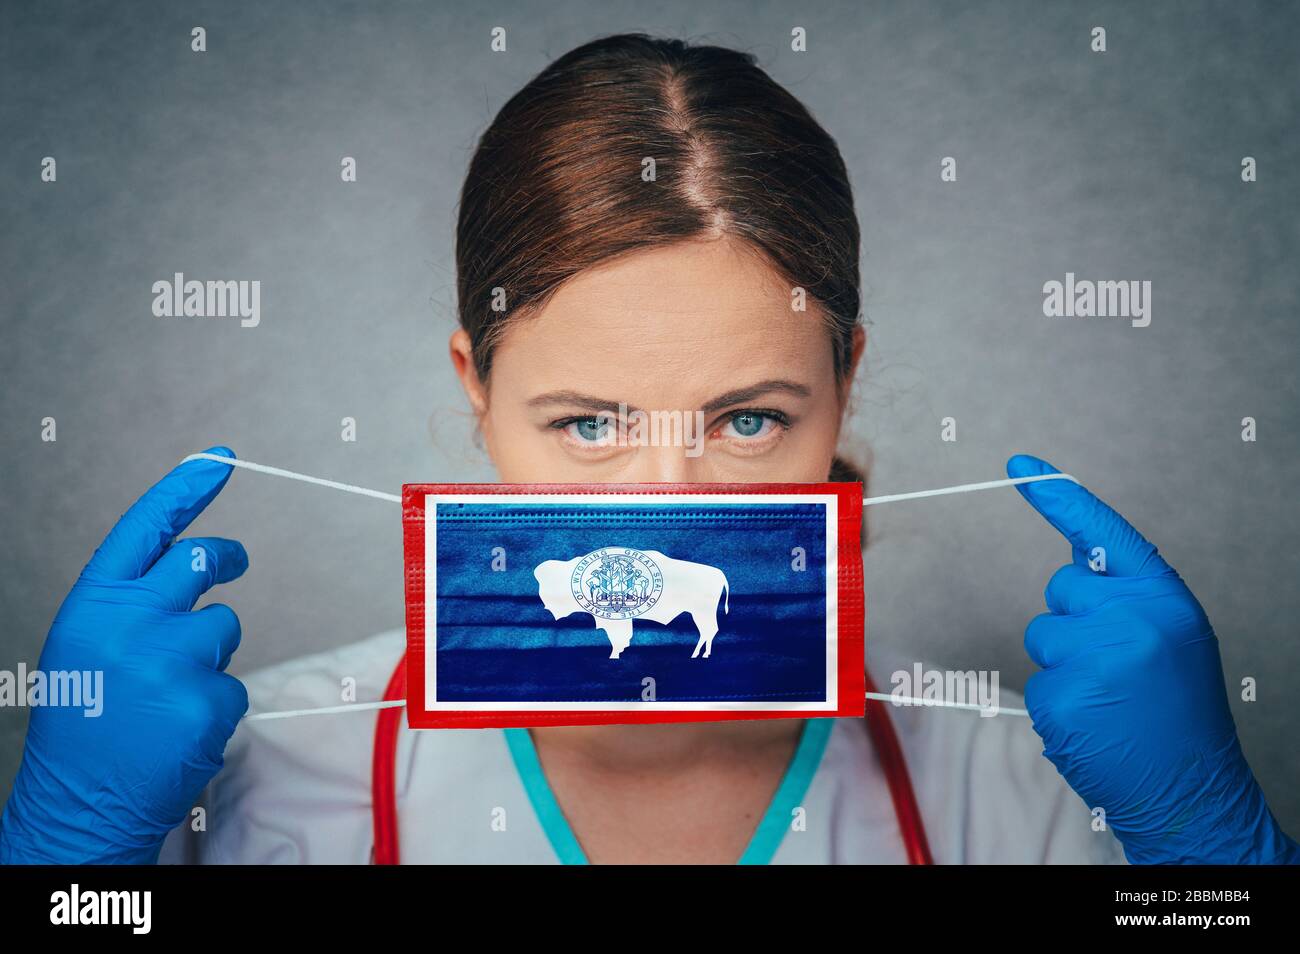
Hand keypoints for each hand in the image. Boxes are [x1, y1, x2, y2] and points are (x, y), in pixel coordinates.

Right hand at [0, 447, 248, 863]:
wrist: (77, 803)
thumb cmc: (85, 720)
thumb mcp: (89, 645)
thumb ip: (133, 601)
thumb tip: (196, 560)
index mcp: (94, 603)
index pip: (147, 527)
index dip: (186, 488)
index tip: (220, 458)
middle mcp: (130, 621)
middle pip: (201, 560)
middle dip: (226, 558)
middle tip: (235, 562)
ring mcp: (171, 659)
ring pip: (225, 626)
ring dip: (210, 654)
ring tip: (166, 695)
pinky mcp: (206, 698)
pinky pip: (234, 683)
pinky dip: (214, 705)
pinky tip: (177, 729)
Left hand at [1008, 454, 1297, 864]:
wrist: (1193, 790)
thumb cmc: (1179, 710)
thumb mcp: (1171, 636)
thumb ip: (1126, 595)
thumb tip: (1073, 559)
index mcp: (1162, 598)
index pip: (1102, 533)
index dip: (1058, 497)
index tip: (1019, 464)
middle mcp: (1129, 620)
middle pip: (1060, 589)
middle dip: (1075, 620)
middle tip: (1116, 665)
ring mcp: (1093, 659)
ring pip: (1042, 635)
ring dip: (1064, 663)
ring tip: (1109, 698)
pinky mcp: (1062, 698)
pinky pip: (1036, 681)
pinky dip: (1057, 703)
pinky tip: (1094, 723)